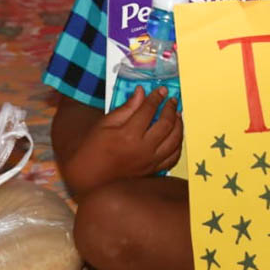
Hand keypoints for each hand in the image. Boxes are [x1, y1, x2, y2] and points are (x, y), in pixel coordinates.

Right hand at [61, 87, 182, 194]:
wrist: (90, 178)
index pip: (148, 110)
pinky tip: (176, 136)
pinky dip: (178, 145)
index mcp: (128, 135)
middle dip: (171, 109)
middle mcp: (143, 149)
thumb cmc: (93, 150)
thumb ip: (126, 108)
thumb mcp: (104, 124)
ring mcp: (150, 162)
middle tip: (171, 101)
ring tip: (177, 115)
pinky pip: (173, 157)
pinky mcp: (152, 170)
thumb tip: (140, 92)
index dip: (156, 97)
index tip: (161, 90)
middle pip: (166, 124)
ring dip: (179, 125)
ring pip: (175, 140)